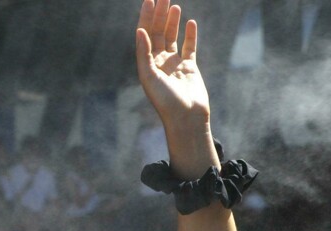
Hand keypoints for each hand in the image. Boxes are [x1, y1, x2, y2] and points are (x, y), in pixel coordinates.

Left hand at [135, 0, 210, 132]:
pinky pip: (189, 47)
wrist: (187, 119)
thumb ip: (144, 53)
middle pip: (158, 32)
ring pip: (172, 37)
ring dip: (172, 22)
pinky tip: (190, 22)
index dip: (146, 17)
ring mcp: (174, 64)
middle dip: (160, 14)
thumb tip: (140, 31)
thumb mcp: (150, 77)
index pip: (145, 34)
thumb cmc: (166, 101)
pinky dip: (190, 35)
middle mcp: (159, 62)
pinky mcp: (189, 68)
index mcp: (147, 63)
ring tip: (174, 6)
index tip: (149, 0)